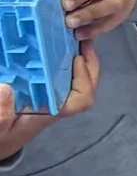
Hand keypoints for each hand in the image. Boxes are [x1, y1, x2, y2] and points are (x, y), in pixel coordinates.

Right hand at [0, 38, 99, 159]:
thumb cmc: (1, 137)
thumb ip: (1, 114)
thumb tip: (5, 89)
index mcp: (49, 112)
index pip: (80, 100)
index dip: (84, 79)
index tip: (76, 59)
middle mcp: (54, 103)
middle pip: (84, 87)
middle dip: (88, 64)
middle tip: (84, 41)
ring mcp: (50, 97)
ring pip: (74, 80)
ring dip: (77, 60)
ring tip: (73, 39)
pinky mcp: (42, 91)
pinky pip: (59, 76)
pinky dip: (60, 61)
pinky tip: (54, 47)